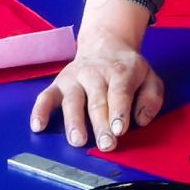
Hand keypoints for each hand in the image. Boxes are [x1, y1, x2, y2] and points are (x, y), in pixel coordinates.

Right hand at [29, 0, 161, 151]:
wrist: (104, 44)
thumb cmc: (127, 69)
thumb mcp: (149, 77)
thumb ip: (151, 98)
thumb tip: (141, 120)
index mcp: (120, 71)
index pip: (119, 91)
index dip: (119, 111)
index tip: (119, 130)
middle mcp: (94, 73)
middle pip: (97, 100)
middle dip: (101, 124)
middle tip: (105, 144)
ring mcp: (74, 78)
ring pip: (72, 100)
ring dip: (74, 121)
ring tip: (78, 140)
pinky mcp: (58, 84)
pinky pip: (46, 96)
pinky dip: (40, 110)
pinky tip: (38, 126)